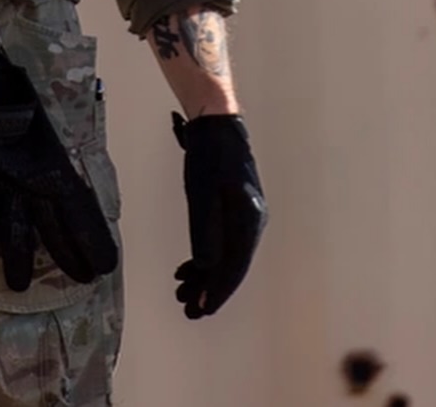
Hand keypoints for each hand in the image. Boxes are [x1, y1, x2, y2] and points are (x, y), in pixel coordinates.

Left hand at [172, 112, 266, 318]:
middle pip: (231, 264)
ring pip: (226, 254)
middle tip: (187, 309)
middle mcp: (252, 220)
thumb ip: (205, 231)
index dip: (217, 291)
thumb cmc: (209, 156)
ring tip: (183, 291)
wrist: (217, 125)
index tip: (201, 311)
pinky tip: (190, 267)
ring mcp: (246, 214)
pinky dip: (207, 256)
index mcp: (248, 219)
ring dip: (206, 275)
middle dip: (209, 289)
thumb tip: (207, 266)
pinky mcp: (236, 207)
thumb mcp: (202, 194)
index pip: (234, 266)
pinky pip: (224, 240)